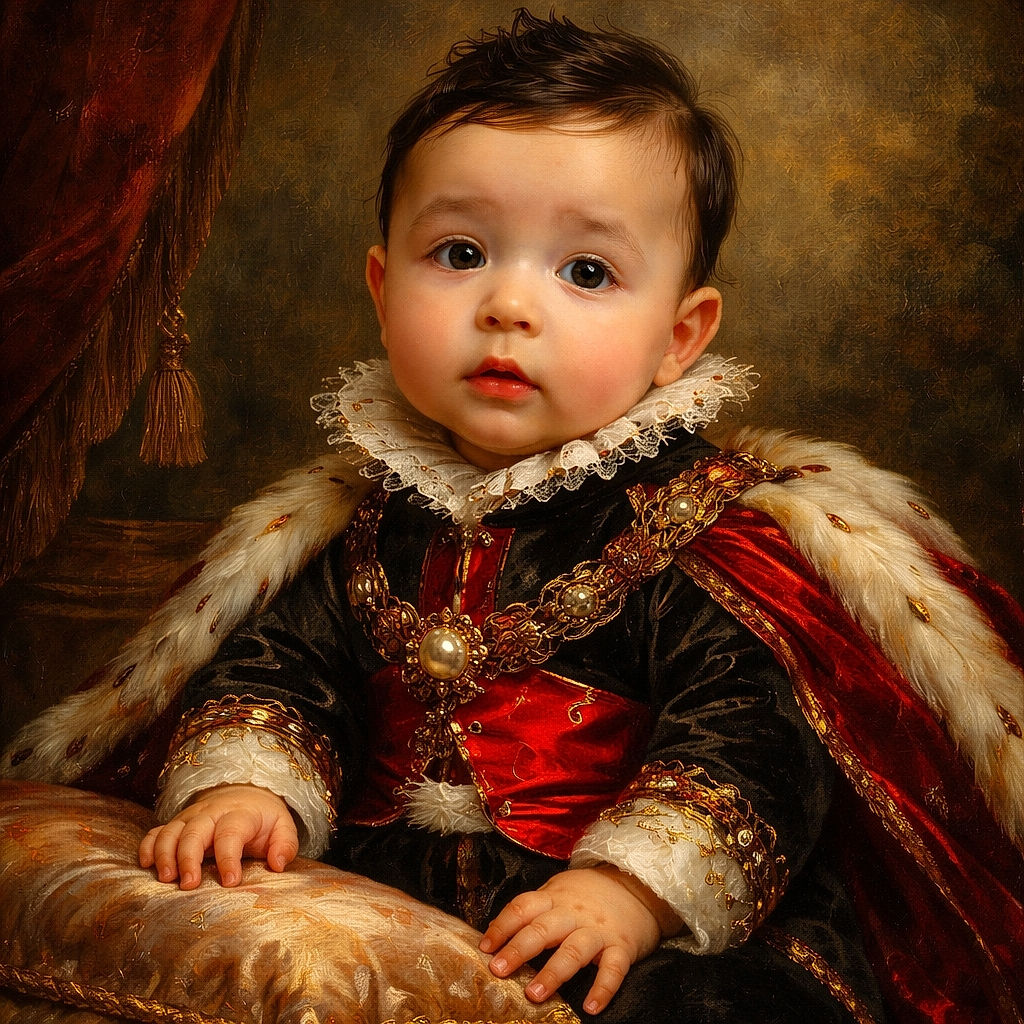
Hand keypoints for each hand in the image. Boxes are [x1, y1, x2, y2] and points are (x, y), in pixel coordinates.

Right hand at [138, 784, 298, 889]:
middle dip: (189, 858)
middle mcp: (211, 813)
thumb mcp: (283, 827)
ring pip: (171, 831)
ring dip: (165, 854)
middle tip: (189, 885)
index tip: (230, 882)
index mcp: (240, 813)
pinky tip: (146, 865)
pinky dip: (148, 846)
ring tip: (166, 880)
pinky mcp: (177, 824)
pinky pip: (156, 831)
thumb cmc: (263, 819)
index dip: (228, 857)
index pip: (231, 832)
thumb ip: (285, 844)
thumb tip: (278, 864)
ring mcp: (191, 817)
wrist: (247, 795)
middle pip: (194, 831)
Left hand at [479, 865, 680, 1014]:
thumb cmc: (590, 894)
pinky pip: (613, 969)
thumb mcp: (559, 891)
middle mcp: (574, 912)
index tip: (484, 947)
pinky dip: (603, 988)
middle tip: (498, 970)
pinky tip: (591, 1007)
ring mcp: (598, 929)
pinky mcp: (623, 946)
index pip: (523, 907)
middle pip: (543, 929)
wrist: (638, 885)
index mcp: (555, 898)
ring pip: (573, 950)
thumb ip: (535, 910)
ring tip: (534, 994)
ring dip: (553, 972)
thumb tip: (496, 934)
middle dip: (518, 949)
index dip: (502, 926)